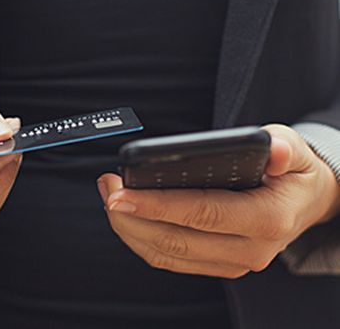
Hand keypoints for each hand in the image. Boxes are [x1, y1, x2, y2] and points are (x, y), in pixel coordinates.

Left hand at [97, 125, 339, 277]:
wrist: (304, 204)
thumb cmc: (292, 172)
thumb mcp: (293, 150)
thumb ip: (283, 147)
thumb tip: (272, 149)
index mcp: (267, 219)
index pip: (201, 213)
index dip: (156, 205)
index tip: (120, 194)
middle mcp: (250, 249)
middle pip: (176, 240)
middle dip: (131, 217)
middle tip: (107, 189)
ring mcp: (232, 262)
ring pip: (167, 254)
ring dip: (130, 229)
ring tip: (109, 197)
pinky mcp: (217, 264)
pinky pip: (171, 259)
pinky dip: (143, 239)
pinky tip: (128, 216)